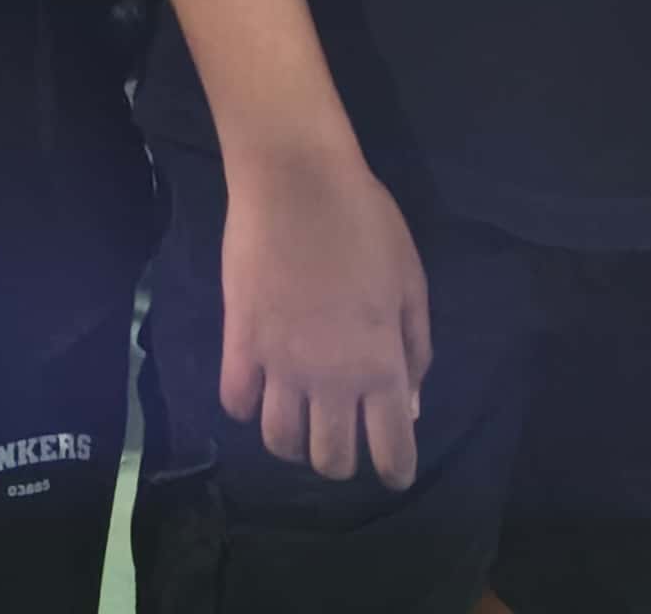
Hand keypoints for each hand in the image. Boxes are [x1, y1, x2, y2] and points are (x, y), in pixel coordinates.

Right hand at [219, 141, 429, 488]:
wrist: (296, 180)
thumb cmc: (364, 224)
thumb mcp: (411, 284)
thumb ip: (414, 351)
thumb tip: (409, 406)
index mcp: (381, 366)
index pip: (390, 450)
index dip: (394, 471)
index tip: (391, 469)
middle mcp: (331, 379)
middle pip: (330, 458)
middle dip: (340, 460)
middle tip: (340, 435)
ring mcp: (280, 364)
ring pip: (279, 441)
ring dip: (293, 441)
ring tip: (297, 418)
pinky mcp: (239, 341)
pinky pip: (235, 402)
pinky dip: (247, 407)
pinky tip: (257, 388)